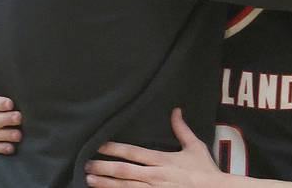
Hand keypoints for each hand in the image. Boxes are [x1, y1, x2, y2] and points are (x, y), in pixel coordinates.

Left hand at [85, 109, 219, 187]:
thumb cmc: (204, 170)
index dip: (115, 149)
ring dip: (105, 184)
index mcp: (163, 160)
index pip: (134, 153)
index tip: (100, 145)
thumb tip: (176, 110)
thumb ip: (182, 129)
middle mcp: (155, 176)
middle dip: (103, 167)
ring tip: (89, 179)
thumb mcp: (195, 146)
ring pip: (124, 187)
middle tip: (87, 164)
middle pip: (124, 171)